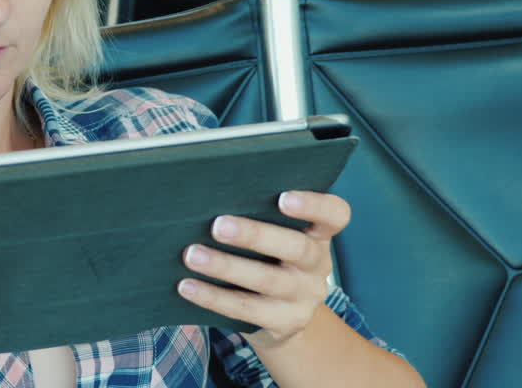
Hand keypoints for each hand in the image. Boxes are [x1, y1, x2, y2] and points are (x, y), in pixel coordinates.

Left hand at [177, 190, 349, 349]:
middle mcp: (317, 266)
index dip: (314, 205)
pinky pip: (246, 310)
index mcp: (319, 235)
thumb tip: (208, 196)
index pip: (334, 215)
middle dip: (256, 235)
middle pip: (296, 248)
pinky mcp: (283, 323)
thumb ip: (260, 217)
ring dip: (226, 267)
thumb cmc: (270, 260)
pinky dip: (213, 297)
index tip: (283, 197)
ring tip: (192, 255)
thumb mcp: (278, 239)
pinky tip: (187, 285)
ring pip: (267, 281)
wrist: (284, 321)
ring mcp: (303, 298)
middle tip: (218, 225)